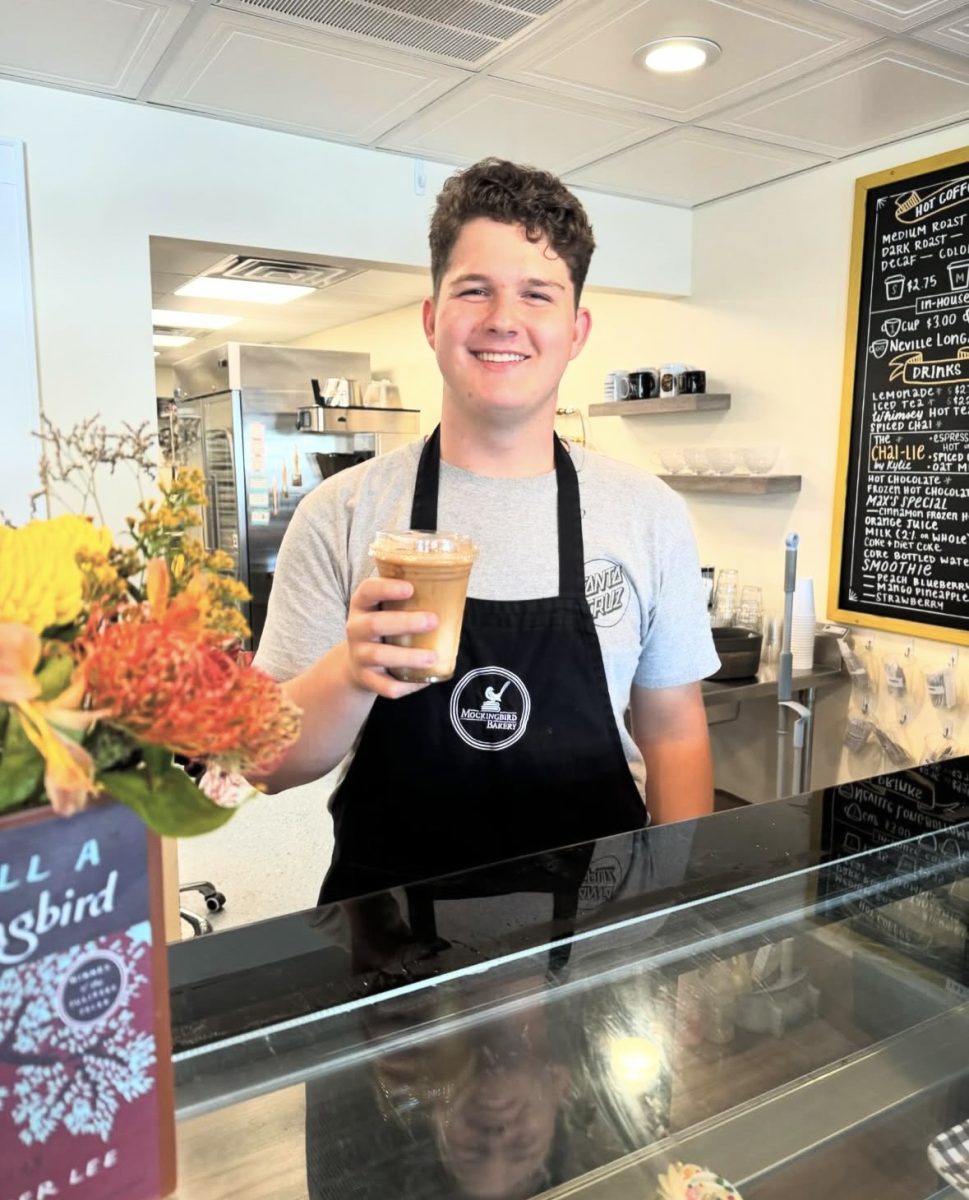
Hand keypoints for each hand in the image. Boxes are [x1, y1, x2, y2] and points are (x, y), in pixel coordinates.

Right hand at [344, 577, 438, 699]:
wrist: (356, 664)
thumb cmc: (383, 628)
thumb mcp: (386, 609)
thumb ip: (408, 600)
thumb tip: (452, 592)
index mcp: (362, 606)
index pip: (367, 591)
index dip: (386, 588)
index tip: (410, 588)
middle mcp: (356, 629)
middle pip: (375, 624)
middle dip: (405, 623)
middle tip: (433, 621)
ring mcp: (359, 655)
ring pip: (380, 656)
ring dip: (408, 657)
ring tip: (433, 657)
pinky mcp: (366, 679)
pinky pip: (386, 685)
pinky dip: (406, 685)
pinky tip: (425, 679)